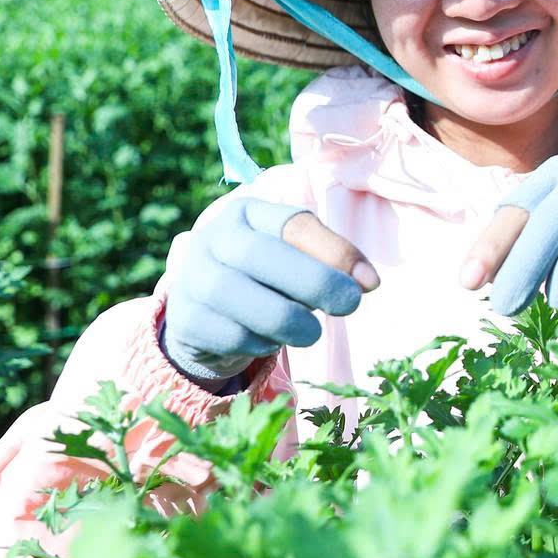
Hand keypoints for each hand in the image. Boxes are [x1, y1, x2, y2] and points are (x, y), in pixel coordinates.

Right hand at [162, 197, 377, 380]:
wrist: (204, 315)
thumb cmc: (264, 280)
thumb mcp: (296, 260)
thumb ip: (331, 262)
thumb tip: (368, 282)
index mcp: (246, 214)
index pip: (294, 223)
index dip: (335, 251)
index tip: (370, 282)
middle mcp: (213, 238)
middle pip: (262, 255)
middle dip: (314, 282)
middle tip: (349, 306)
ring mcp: (193, 278)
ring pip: (243, 299)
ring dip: (290, 321)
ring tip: (311, 332)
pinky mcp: (187, 320)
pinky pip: (232, 335)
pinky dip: (261, 343)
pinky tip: (269, 340)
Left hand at [459, 156, 557, 316]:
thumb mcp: (548, 240)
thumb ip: (515, 252)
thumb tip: (475, 279)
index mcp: (554, 175)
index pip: (517, 210)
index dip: (492, 247)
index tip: (469, 283)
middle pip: (553, 218)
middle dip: (526, 265)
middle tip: (506, 308)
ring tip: (555, 302)